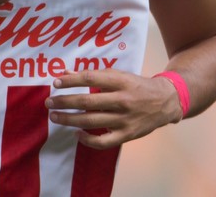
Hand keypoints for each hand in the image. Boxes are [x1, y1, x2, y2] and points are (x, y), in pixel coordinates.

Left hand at [46, 68, 182, 148]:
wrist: (166, 101)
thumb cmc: (138, 86)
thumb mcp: (120, 76)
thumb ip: (95, 76)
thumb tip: (66, 74)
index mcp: (121, 81)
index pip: (91, 79)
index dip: (71, 81)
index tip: (55, 82)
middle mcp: (123, 100)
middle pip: (87, 102)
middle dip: (64, 102)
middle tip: (49, 102)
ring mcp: (125, 119)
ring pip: (90, 121)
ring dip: (69, 119)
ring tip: (55, 117)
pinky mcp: (127, 135)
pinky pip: (103, 142)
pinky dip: (87, 140)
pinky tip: (77, 134)